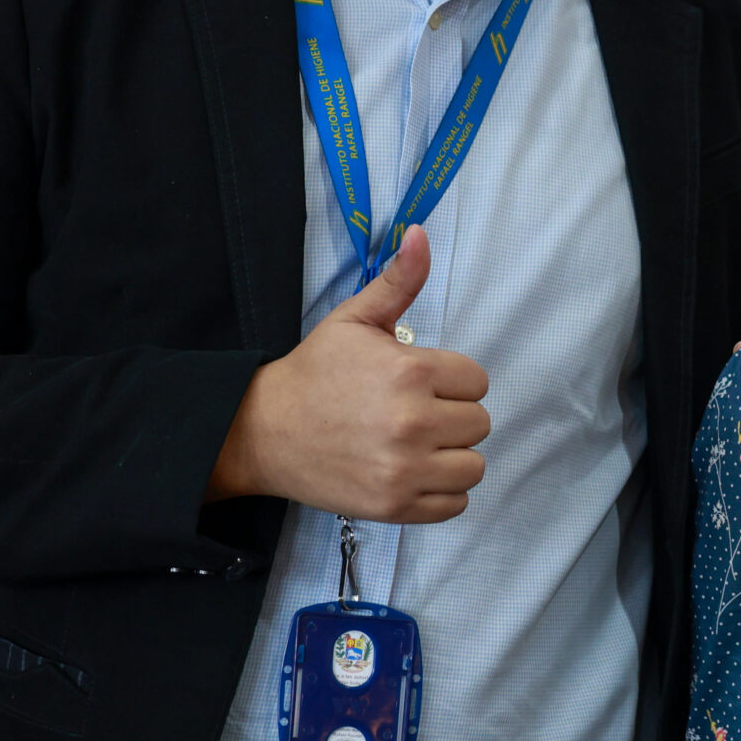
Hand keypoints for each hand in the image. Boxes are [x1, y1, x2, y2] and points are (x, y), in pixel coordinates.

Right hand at [207, 225, 490, 522]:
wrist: (261, 432)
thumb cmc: (314, 374)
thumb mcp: (355, 320)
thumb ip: (398, 281)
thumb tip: (420, 234)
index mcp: (410, 372)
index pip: (476, 380)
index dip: (451, 380)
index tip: (419, 382)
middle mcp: (412, 423)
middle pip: (479, 422)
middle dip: (452, 415)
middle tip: (414, 412)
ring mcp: (404, 469)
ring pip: (474, 465)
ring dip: (452, 455)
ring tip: (418, 444)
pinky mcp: (395, 506)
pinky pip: (455, 504)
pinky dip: (441, 492)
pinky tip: (413, 471)